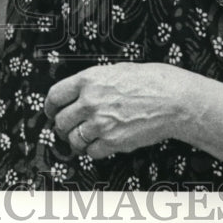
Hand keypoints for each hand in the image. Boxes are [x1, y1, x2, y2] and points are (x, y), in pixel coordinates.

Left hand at [44, 62, 200, 159]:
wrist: (172, 99)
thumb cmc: (150, 81)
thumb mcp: (115, 70)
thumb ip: (94, 82)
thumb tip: (79, 93)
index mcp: (88, 79)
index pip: (55, 95)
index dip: (50, 107)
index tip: (51, 111)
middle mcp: (90, 101)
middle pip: (61, 120)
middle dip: (62, 126)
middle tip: (68, 128)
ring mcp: (100, 122)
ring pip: (73, 139)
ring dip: (77, 141)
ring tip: (85, 138)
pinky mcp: (112, 141)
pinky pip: (91, 152)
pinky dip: (94, 150)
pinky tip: (101, 144)